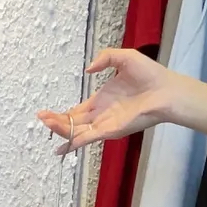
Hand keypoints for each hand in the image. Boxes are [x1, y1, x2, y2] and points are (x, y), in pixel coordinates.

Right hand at [37, 49, 176, 153]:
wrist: (166, 90)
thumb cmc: (150, 74)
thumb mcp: (124, 57)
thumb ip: (105, 58)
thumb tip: (88, 70)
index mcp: (101, 100)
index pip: (77, 111)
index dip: (61, 114)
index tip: (45, 113)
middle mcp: (100, 114)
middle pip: (72, 123)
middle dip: (55, 121)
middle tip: (41, 117)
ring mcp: (103, 124)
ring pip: (76, 131)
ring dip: (60, 129)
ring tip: (45, 123)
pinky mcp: (109, 131)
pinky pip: (86, 139)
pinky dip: (73, 144)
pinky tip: (60, 148)